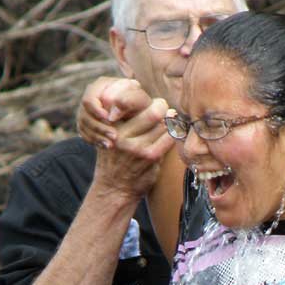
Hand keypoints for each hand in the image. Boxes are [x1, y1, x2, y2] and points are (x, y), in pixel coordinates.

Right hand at [77, 77, 173, 200]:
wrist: (114, 187)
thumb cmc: (118, 155)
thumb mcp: (115, 132)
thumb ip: (130, 116)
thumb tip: (160, 102)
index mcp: (110, 122)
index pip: (133, 97)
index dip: (146, 97)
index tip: (149, 103)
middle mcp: (120, 132)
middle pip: (154, 109)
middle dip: (162, 107)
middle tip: (163, 111)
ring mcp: (135, 145)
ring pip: (164, 123)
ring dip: (169, 122)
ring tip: (166, 124)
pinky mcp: (149, 156)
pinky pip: (170, 138)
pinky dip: (173, 135)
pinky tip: (168, 136)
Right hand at [77, 77, 156, 146]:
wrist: (137, 113)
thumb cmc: (141, 103)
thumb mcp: (139, 100)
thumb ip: (130, 101)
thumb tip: (112, 115)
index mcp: (101, 84)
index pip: (89, 99)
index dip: (97, 111)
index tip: (110, 120)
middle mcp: (90, 95)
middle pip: (85, 113)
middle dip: (99, 127)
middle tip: (115, 136)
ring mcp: (86, 109)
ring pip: (84, 124)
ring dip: (97, 135)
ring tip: (111, 145)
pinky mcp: (85, 122)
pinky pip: (84, 133)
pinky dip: (94, 140)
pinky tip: (106, 146)